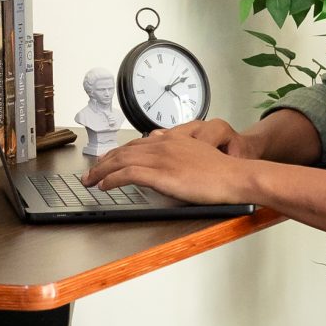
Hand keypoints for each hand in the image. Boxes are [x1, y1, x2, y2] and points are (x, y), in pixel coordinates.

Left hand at [82, 125, 256, 204]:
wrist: (234, 176)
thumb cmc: (221, 171)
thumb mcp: (197, 153)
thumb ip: (179, 149)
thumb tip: (163, 142)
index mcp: (172, 139)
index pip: (136, 144)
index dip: (117, 153)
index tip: (106, 160)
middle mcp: (163, 145)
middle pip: (124, 151)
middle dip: (103, 162)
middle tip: (90, 172)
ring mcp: (161, 158)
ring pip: (121, 161)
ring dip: (101, 171)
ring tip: (90, 180)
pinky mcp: (161, 174)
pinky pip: (128, 174)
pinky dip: (112, 179)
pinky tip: (104, 185)